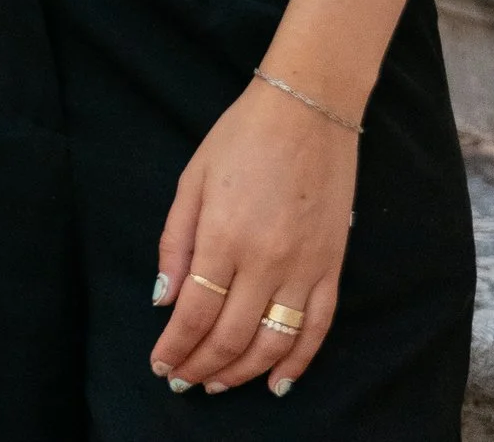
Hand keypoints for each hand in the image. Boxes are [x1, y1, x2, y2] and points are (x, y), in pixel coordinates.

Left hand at [150, 79, 359, 395]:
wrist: (308, 108)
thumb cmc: (242, 136)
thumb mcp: (193, 178)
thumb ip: (175, 243)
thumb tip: (164, 301)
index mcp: (223, 236)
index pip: (195, 314)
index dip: (176, 347)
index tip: (161, 365)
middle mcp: (265, 261)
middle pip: (230, 337)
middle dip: (202, 367)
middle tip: (183, 380)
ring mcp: (303, 268)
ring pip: (271, 343)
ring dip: (242, 374)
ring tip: (217, 385)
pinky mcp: (331, 268)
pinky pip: (317, 329)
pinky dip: (297, 363)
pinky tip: (277, 382)